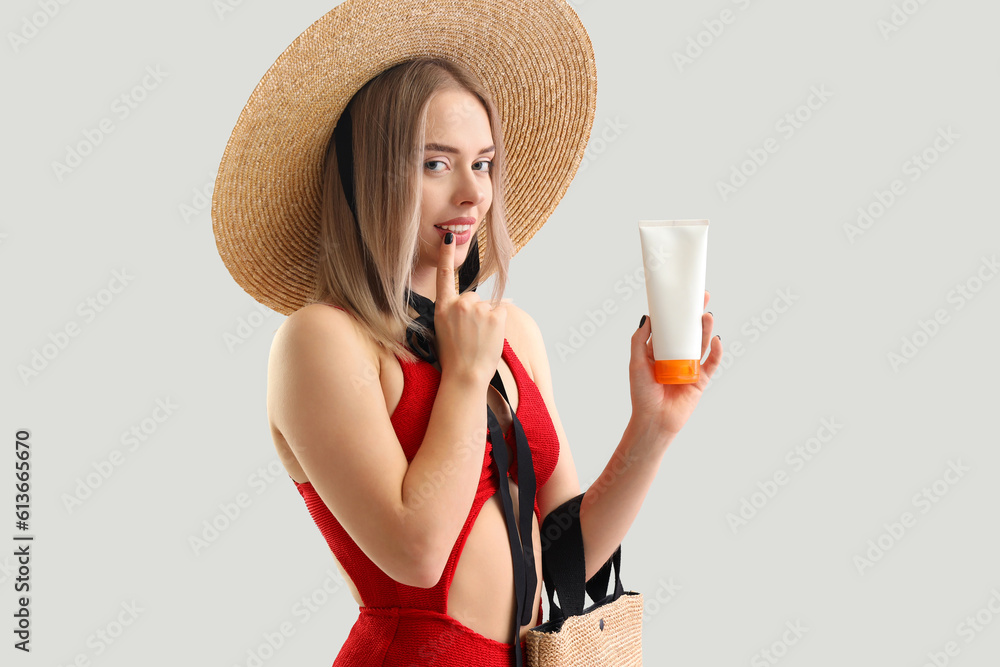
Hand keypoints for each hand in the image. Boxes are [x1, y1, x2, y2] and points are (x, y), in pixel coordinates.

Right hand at [432, 232, 505, 384]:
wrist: (465, 376)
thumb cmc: (455, 359)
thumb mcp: (445, 331)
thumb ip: (454, 314)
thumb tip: (478, 304)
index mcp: (442, 308)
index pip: (443, 276)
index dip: (445, 256)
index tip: (447, 237)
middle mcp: (459, 304)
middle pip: (472, 297)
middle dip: (475, 313)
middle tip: (470, 336)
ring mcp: (477, 308)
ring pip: (486, 306)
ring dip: (487, 320)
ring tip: (479, 340)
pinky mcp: (494, 314)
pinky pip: (501, 311)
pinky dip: (499, 323)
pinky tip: (490, 337)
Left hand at [628, 291, 721, 437]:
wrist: (653, 421)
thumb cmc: (642, 394)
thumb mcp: (636, 362)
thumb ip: (639, 340)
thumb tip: (647, 317)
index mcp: (659, 351)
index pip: (669, 327)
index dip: (675, 311)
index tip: (681, 295)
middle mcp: (675, 356)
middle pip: (688, 331)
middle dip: (696, 314)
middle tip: (703, 297)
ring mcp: (689, 367)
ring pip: (701, 344)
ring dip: (705, 329)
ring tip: (706, 316)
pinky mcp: (700, 380)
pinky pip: (711, 363)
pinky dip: (716, 352)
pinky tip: (716, 340)